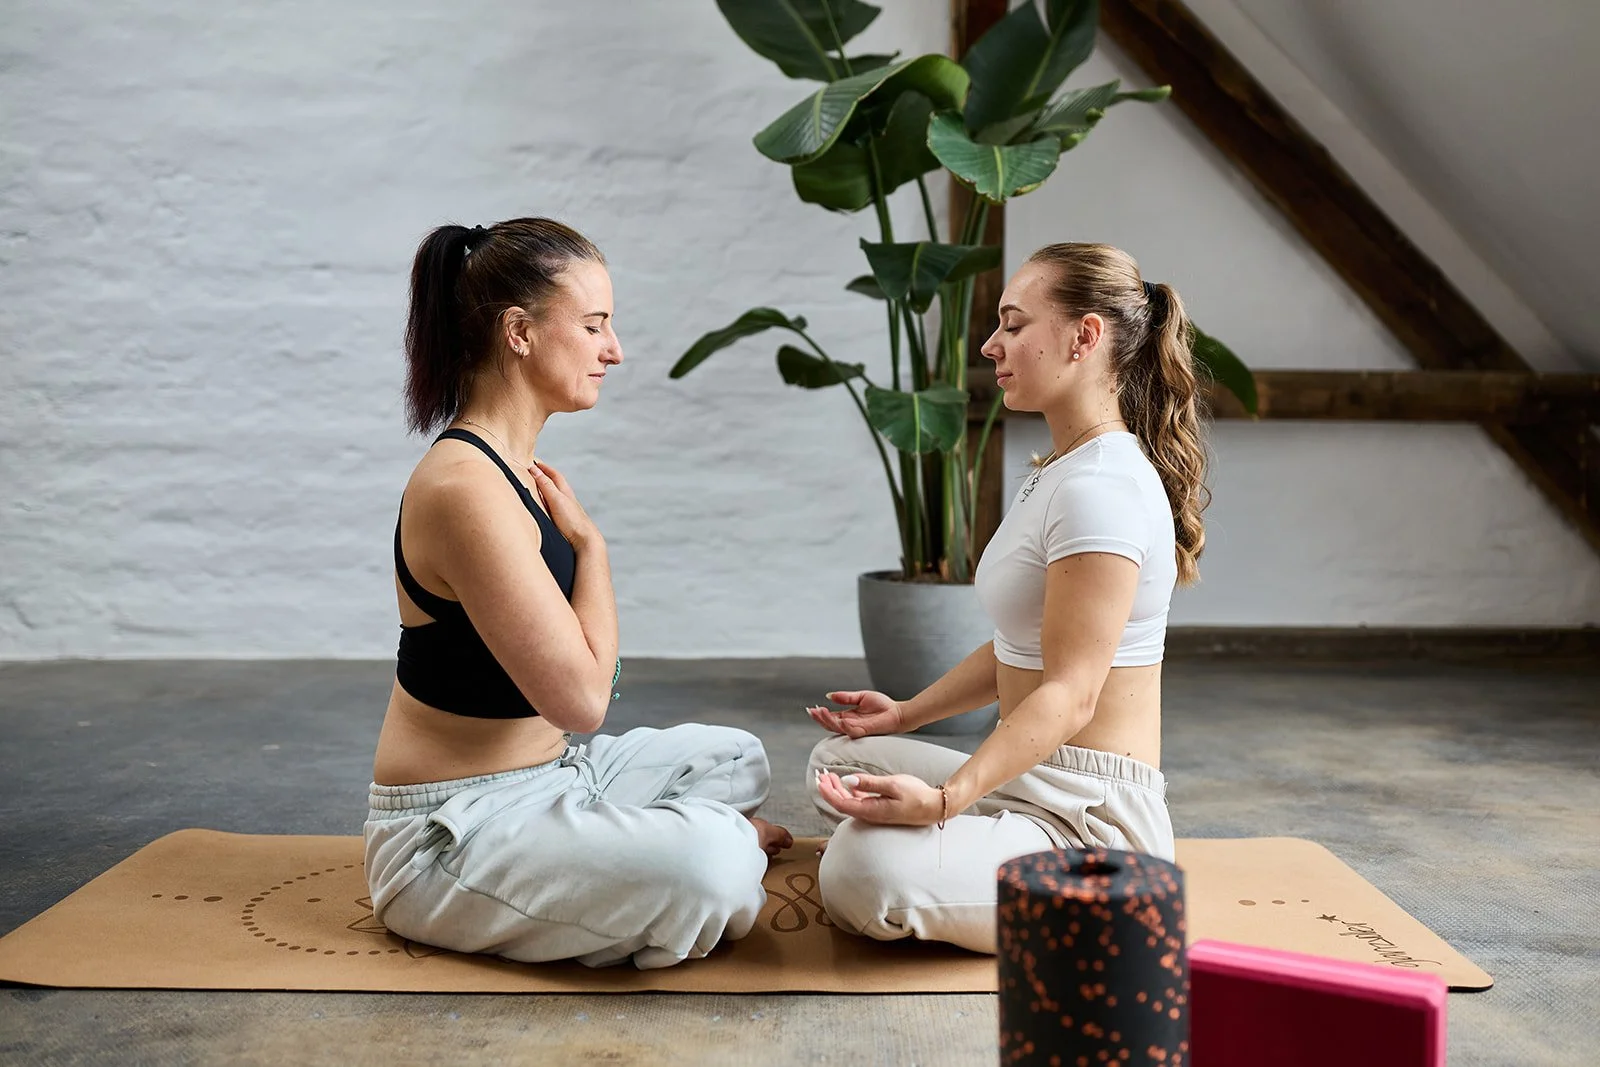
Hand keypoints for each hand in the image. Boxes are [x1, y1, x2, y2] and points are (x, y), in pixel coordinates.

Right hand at [529, 460, 600, 549]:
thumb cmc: (572, 521)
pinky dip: (548, 503)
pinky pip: (555, 507)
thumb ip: (545, 485)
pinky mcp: (565, 521)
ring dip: (547, 489)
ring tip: (538, 488)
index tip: (534, 462)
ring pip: (556, 495)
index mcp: (565, 492)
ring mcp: (567, 510)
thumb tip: (534, 469)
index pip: (554, 475)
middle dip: (546, 476)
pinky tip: (546, 508)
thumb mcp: (556, 499)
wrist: (585, 540)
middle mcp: (567, 499)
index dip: (544, 468)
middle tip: (535, 471)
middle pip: (557, 483)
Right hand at [805, 690, 903, 738]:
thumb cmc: (883, 706)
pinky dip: (844, 725)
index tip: (812, 709)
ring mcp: (856, 729)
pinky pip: (851, 730)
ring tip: (821, 712)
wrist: (897, 712)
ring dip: (828, 721)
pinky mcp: (864, 731)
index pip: (831, 717)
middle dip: (820, 718)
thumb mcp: (861, 696)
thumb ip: (846, 697)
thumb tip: (829, 695)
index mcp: (848, 717)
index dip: (821, 714)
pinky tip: (839, 719)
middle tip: (812, 712)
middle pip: (830, 724)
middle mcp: (850, 724)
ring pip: (837, 728)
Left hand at [815, 770, 943, 826]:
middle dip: (829, 788)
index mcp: (870, 811)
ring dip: (838, 789)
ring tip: (830, 775)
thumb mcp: (893, 785)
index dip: (828, 792)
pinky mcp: (880, 809)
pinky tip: (848, 783)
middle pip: (842, 803)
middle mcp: (869, 815)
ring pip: (850, 801)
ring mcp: (874, 813)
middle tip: (821, 773)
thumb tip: (847, 781)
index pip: (841, 803)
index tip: (820, 779)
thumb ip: (869, 783)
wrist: (935, 807)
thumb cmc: (916, 796)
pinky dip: (851, 791)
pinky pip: (859, 801)